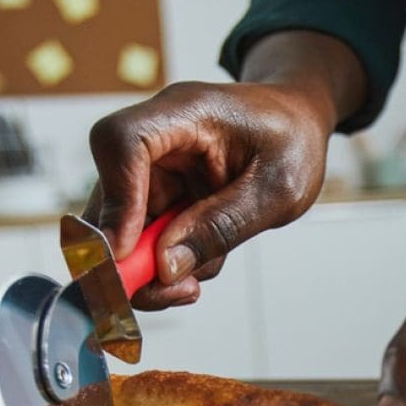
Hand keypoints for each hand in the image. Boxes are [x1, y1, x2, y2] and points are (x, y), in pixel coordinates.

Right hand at [84, 79, 332, 309]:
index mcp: (186, 113)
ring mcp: (152, 171)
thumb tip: (165, 267)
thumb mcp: (276, 191)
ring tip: (198, 280)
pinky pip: (146, 244)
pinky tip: (202, 264)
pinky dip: (169, 267)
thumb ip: (222, 227)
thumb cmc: (291, 144)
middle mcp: (157, 140)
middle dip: (133, 259)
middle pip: (109, 199)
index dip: (117, 202)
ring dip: (156, 270)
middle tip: (173, 292)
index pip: (122, 143)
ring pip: (123, 232)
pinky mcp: (157, 198)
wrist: (296, 129)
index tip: (130, 254)